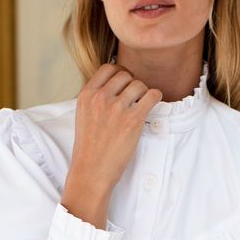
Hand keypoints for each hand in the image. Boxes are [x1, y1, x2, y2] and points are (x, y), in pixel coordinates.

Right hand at [70, 63, 162, 191]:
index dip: (119, 73)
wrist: (92, 171)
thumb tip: (113, 84)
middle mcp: (100, 98)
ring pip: (139, 84)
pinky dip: (156, 97)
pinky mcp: (133, 120)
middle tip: (134, 98)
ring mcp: (117, 108)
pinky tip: (152, 105)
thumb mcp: (83, 115)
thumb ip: (95, 98)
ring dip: (143, 93)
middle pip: (125, 75)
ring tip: (141, 106)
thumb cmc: (89, 147)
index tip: (124, 84)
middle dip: (132, 84)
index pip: (108, 68)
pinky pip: (153, 95)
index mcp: (86, 95)